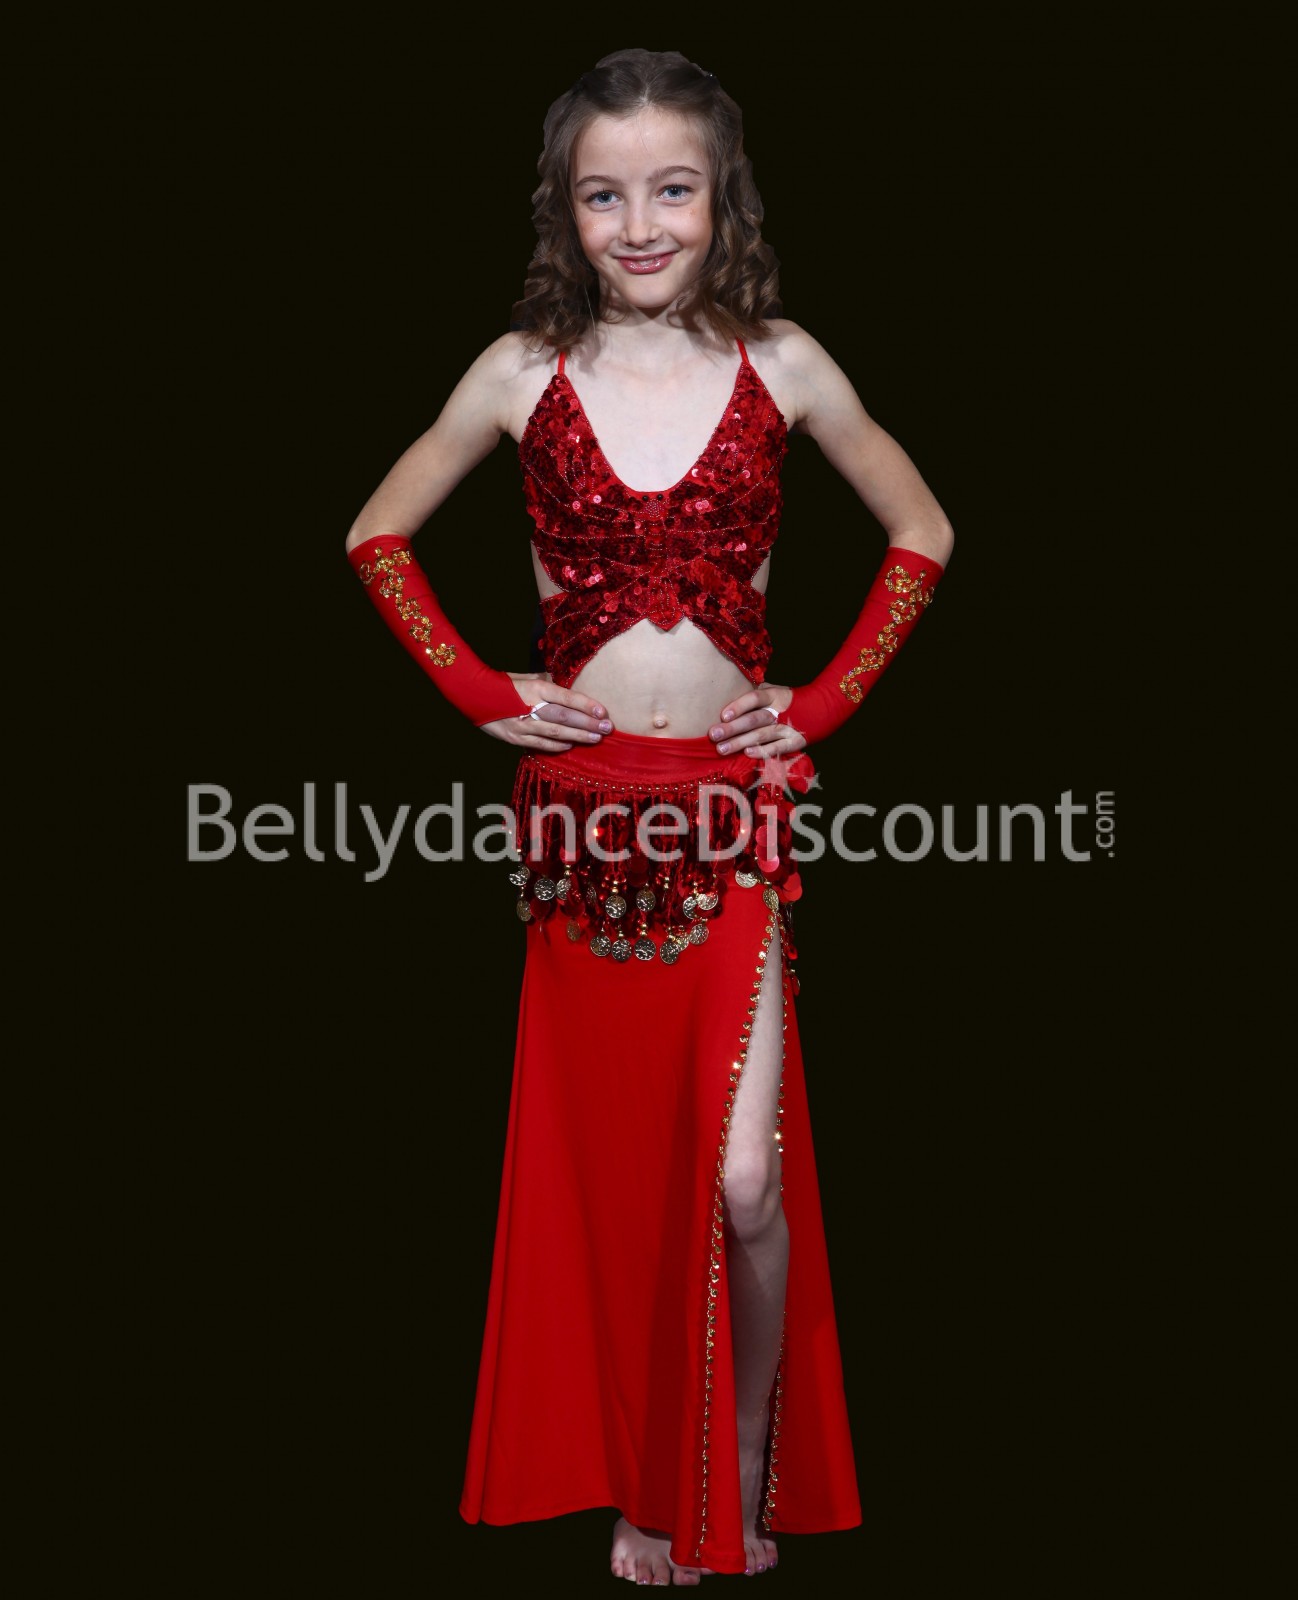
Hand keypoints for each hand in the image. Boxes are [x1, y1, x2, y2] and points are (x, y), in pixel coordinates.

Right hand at [479, 672, 613, 750]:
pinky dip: (557, 746)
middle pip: (565, 717)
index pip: (566, 697)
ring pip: (556, 733)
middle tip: (607, 728)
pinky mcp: (514, 737)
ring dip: (578, 736)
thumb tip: (565, 680)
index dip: (586, 705)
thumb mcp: (525, 676)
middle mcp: (530, 706)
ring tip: (596, 738)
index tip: (603, 711)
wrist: (472, 695)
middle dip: (588, 723)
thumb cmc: (502, 683)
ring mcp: (522, 724)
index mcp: (534, 688)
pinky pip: (540, 744)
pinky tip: (571, 745)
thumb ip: (546, 680)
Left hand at [709, 683, 805, 755]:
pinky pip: (776, 748)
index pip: (755, 698)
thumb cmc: (788, 700)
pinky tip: (747, 753)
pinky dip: (762, 751)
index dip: (739, 706)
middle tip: (714, 735)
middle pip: (754, 719)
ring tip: (722, 749)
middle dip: (732, 728)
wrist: (821, 709)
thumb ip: (756, 693)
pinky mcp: (794, 742)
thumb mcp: (775, 690)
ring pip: (761, 735)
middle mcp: (779, 711)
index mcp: (774, 695)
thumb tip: (729, 694)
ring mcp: (787, 727)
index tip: (723, 715)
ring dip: (740, 742)